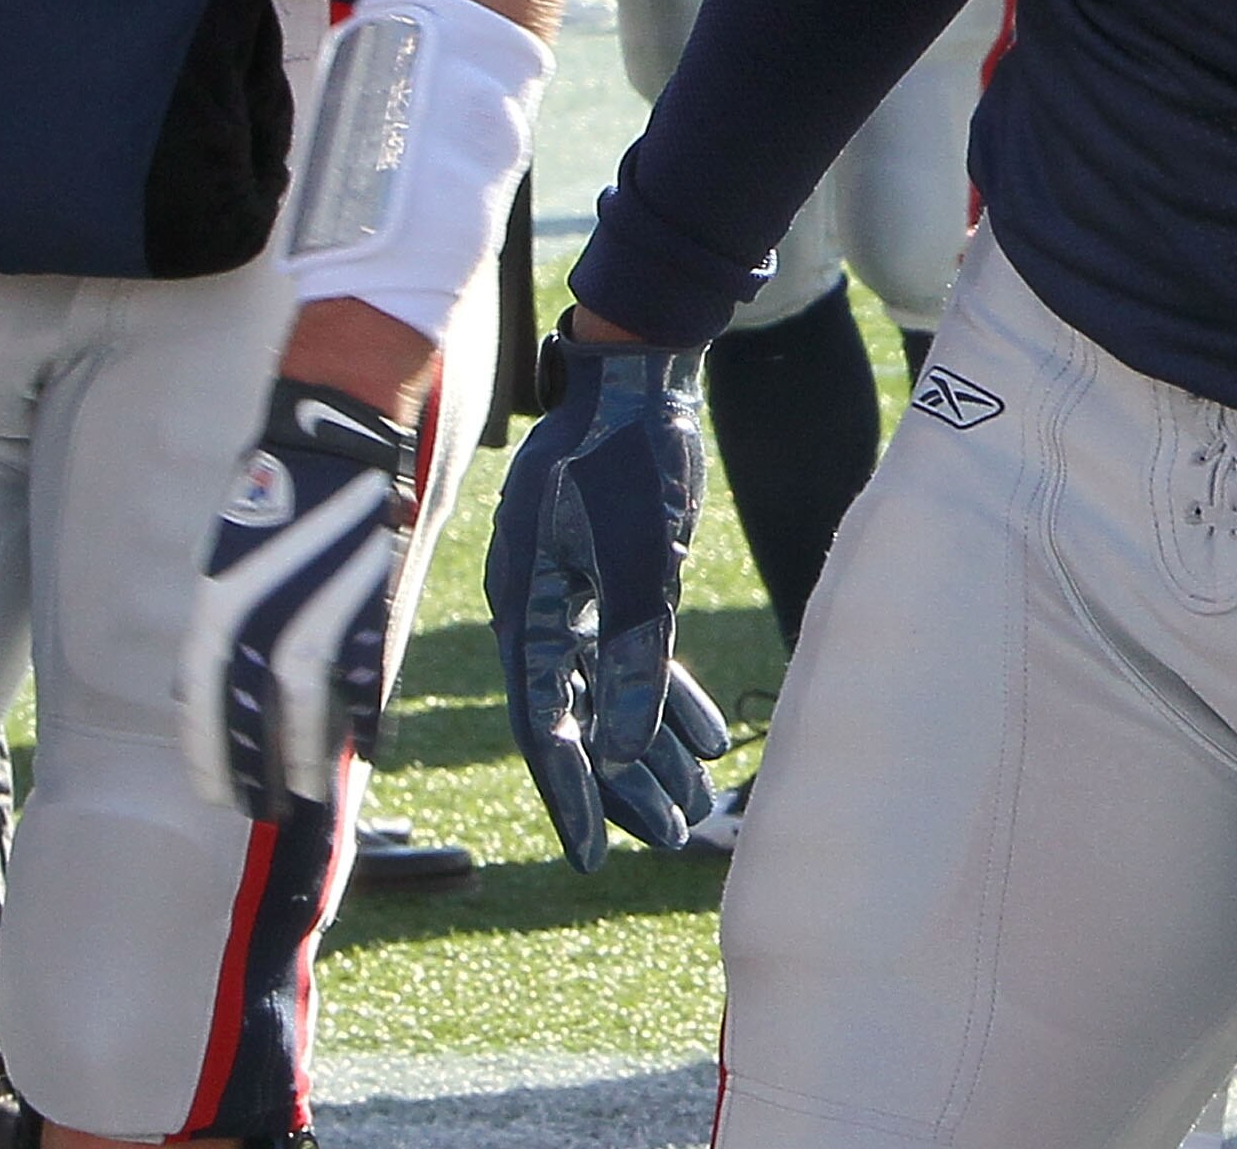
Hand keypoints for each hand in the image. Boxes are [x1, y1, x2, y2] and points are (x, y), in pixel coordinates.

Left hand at [179, 379, 417, 818]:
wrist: (336, 405)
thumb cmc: (284, 468)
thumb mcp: (232, 538)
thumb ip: (231, 602)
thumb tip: (223, 668)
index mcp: (215, 587)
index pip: (200, 689)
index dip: (209, 747)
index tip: (216, 791)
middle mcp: (255, 596)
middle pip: (248, 702)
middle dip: (253, 762)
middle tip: (260, 812)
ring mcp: (314, 590)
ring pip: (304, 694)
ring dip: (305, 750)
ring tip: (306, 793)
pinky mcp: (367, 582)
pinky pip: (365, 662)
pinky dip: (366, 709)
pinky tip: (370, 745)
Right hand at [489, 318, 725, 866]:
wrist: (641, 381)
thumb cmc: (629, 458)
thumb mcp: (637, 555)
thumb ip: (631, 649)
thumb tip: (625, 748)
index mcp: (526, 610)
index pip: (543, 723)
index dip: (570, 793)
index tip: (595, 855)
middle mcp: (540, 613)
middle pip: (579, 720)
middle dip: (624, 785)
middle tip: (675, 837)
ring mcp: (575, 597)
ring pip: (612, 695)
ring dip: (654, 748)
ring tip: (699, 805)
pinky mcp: (614, 580)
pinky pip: (636, 657)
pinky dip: (670, 695)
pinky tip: (710, 739)